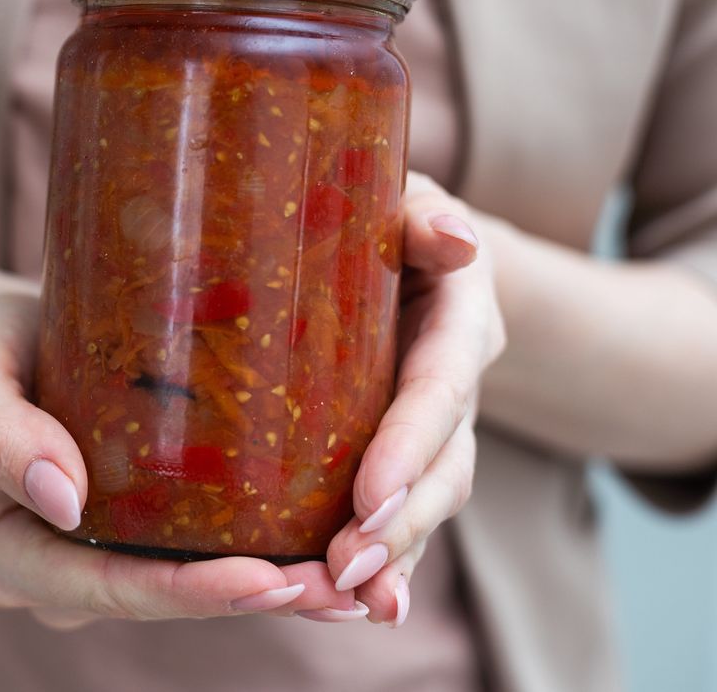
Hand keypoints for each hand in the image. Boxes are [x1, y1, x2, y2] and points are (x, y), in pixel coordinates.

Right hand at [0, 292, 361, 629]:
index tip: (265, 578)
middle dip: (249, 601)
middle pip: (155, 601)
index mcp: (5, 551)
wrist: (4, 332)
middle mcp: (53, 573)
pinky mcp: (135, 533)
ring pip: (184, 587)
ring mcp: (96, 559)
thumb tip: (63, 500)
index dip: (184, 593)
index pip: (99, 586)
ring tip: (352, 583)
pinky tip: (323, 549)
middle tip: (338, 588)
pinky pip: (195, 555)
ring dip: (268, 591)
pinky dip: (259, 558)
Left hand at [322, 171, 505, 624]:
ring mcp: (437, 423)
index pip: (439, 387)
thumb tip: (455, 240)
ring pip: (431, 499)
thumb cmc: (388, 213)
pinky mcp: (407, 449)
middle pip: (444, 463)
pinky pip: (409, 510)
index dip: (409, 442)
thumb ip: (422, 216)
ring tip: (348, 597)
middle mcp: (456, 379)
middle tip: (347, 566)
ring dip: (396, 553)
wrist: (415, 248)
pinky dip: (395, 561)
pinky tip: (370, 607)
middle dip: (400, 521)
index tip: (368, 496)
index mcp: (458, 317)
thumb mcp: (404, 197)